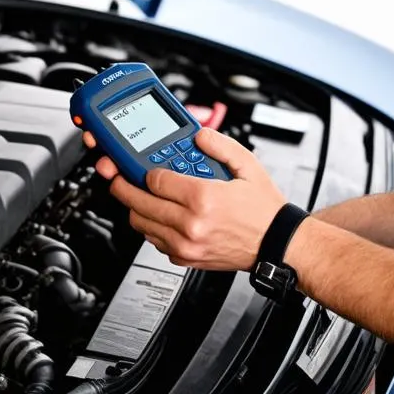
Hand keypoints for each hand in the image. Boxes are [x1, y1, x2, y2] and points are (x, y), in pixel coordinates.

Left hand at [82, 128, 286, 270]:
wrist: (276, 245)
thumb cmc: (263, 209)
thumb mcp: (247, 165)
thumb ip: (219, 144)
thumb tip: (198, 134)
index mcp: (203, 198)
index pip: (154, 180)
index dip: (145, 170)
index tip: (143, 166)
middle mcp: (190, 225)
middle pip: (139, 203)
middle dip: (123, 186)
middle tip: (118, 176)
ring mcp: (185, 246)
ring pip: (141, 224)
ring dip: (134, 207)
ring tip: (137, 195)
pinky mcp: (185, 259)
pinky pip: (153, 242)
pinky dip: (150, 226)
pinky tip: (157, 214)